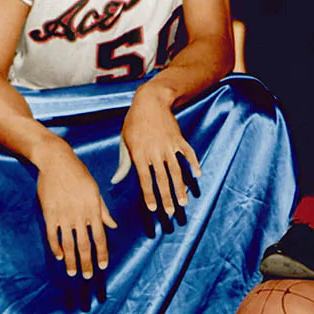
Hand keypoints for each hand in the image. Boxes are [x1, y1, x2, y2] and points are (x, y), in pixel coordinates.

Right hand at [35, 139, 117, 278]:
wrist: (57, 161)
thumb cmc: (79, 174)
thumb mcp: (95, 190)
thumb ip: (103, 210)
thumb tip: (113, 226)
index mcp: (93, 209)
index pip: (99, 236)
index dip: (101, 253)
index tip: (102, 266)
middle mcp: (79, 215)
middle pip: (84, 244)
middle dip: (86, 262)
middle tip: (87, 276)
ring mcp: (63, 215)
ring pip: (68, 243)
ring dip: (71, 259)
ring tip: (73, 272)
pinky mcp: (49, 213)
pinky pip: (52, 235)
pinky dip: (56, 247)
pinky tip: (59, 257)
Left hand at [120, 85, 200, 215]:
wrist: (150, 101)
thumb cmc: (134, 122)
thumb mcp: (125, 141)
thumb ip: (124, 163)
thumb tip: (116, 180)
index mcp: (139, 154)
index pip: (145, 180)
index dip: (149, 195)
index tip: (153, 209)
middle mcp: (155, 152)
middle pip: (162, 180)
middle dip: (167, 198)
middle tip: (172, 212)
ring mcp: (168, 145)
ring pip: (176, 171)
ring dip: (181, 188)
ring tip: (185, 201)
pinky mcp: (179, 139)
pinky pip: (188, 154)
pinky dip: (194, 164)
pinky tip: (198, 175)